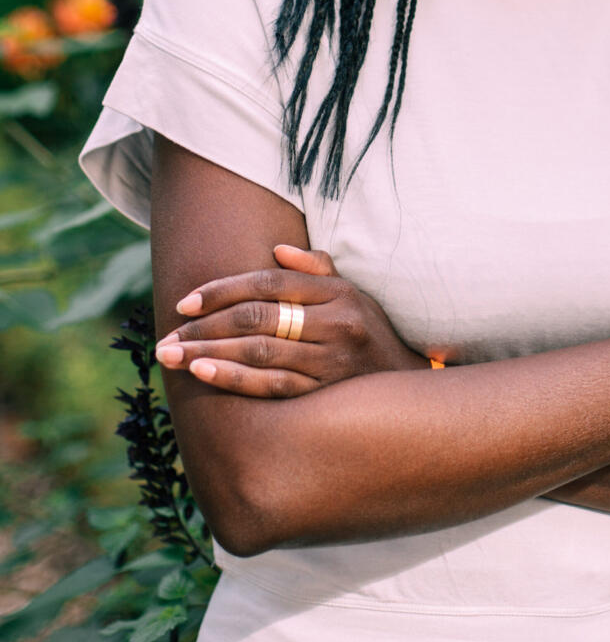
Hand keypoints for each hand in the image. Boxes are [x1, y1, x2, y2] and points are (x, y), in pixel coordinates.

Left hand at [154, 243, 429, 395]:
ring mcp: (334, 360)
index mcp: (339, 291)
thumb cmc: (370, 335)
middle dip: (205, 326)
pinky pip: (274, 385)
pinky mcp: (328, 393)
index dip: (223, 290)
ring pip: (261, 351)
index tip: (184, 303)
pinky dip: (236, 379)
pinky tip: (204, 374)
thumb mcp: (353, 293)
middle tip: (166, 337)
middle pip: (259, 317)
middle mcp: (338, 322)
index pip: (269, 283)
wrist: (410, 388)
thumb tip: (277, 248)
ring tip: (172, 356)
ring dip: (209, 352)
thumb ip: (316, 269)